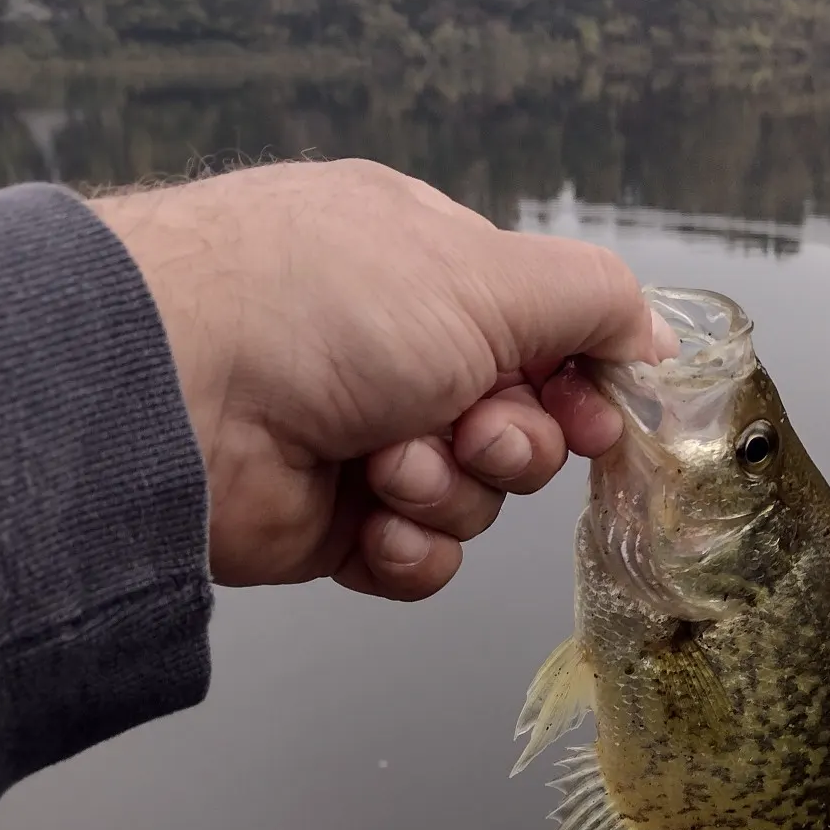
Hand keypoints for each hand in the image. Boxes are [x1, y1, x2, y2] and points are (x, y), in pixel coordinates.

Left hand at [91, 158, 674, 599]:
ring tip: (387, 462)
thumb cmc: (327, 306)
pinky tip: (371, 518)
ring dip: (448, 488)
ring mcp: (368, 440)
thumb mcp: (489, 273)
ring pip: (478, 498)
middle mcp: (403, 356)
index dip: (582, 383)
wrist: (177, 393)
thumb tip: (652, 336)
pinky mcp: (337, 522)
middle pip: (525, 427)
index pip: (548, 338)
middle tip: (472, 428)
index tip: (595, 410)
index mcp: (435, 276)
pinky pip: (422, 556)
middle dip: (512, 441)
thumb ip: (594, 299)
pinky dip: (409, 546)